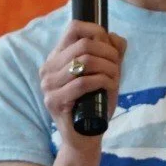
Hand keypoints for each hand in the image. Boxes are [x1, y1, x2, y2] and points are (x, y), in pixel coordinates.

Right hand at [38, 20, 126, 152]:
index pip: (74, 28)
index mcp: (57, 57)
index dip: (96, 31)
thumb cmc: (96, 104)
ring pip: (85, 62)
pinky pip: (82, 83)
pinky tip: (109, 87)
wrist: (86, 136)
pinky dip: (102, 82)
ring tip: (115, 79)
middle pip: (83, 44)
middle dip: (108, 53)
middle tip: (117, 67)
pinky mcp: (53, 101)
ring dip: (108, 68)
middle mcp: (48, 68)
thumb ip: (112, 54)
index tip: (111, 47)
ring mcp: (48, 85)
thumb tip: (116, 38)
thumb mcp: (107, 74)